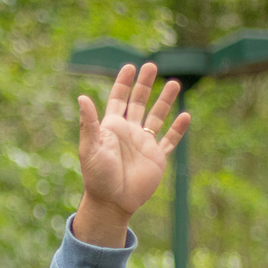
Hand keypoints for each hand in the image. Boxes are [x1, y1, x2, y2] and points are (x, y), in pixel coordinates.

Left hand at [74, 62, 189, 246]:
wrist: (111, 202)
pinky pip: (169, 141)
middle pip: (139, 103)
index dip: (123, 83)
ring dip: (165, 101)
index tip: (130, 66)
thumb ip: (89, 123)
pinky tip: (185, 115)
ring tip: (175, 83)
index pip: (118, 99)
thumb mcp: (90, 148)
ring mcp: (143, 144)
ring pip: (157, 117)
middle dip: (145, 85)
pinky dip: (178, 129)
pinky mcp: (157, 158)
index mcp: (111, 128)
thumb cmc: (97, 177)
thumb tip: (82, 97)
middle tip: (152, 66)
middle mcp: (129, 133)